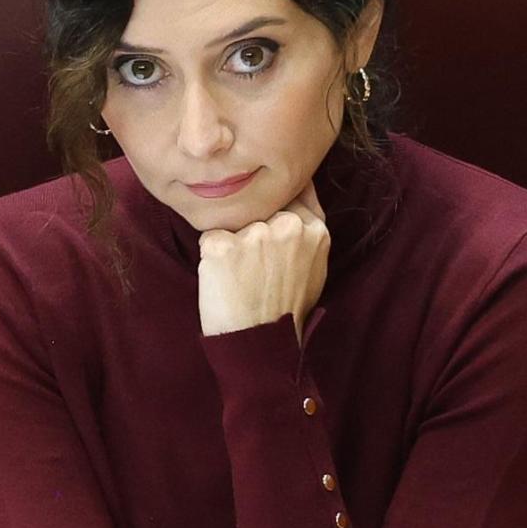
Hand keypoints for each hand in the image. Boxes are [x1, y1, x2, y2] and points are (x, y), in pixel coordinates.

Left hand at [198, 183, 329, 340]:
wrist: (262, 345)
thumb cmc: (288, 307)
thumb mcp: (316, 265)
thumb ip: (310, 224)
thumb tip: (303, 182)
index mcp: (313, 230)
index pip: (289, 195)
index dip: (274, 213)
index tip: (268, 235)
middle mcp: (287, 227)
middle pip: (258, 208)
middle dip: (252, 229)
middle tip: (256, 268)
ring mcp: (254, 235)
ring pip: (233, 222)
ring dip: (232, 243)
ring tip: (242, 276)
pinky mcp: (222, 246)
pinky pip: (210, 238)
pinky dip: (211, 256)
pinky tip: (225, 280)